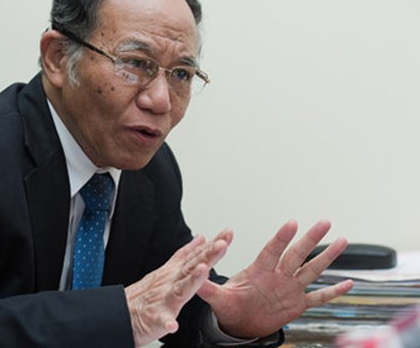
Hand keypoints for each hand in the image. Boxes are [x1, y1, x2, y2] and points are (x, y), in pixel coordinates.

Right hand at [125, 230, 232, 346]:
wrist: (121, 312)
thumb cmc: (146, 296)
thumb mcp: (168, 271)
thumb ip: (186, 256)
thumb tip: (201, 238)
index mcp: (175, 273)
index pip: (197, 256)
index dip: (213, 244)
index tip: (227, 233)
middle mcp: (170, 282)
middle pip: (193, 266)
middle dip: (208, 255)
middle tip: (222, 244)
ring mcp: (163, 299)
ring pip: (181, 288)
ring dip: (193, 279)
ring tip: (204, 270)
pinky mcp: (154, 318)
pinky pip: (162, 320)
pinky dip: (167, 321)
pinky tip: (173, 324)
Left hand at [197, 220, 353, 338]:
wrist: (240, 322)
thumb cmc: (230, 306)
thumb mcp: (218, 298)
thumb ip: (209, 288)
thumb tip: (196, 277)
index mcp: (259, 270)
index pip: (272, 251)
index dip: (282, 238)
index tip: (291, 223)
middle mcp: (278, 275)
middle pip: (297, 254)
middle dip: (310, 239)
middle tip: (324, 222)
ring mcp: (289, 288)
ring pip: (311, 270)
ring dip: (327, 257)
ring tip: (341, 240)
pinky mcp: (297, 304)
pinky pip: (318, 297)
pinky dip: (333, 291)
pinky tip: (348, 283)